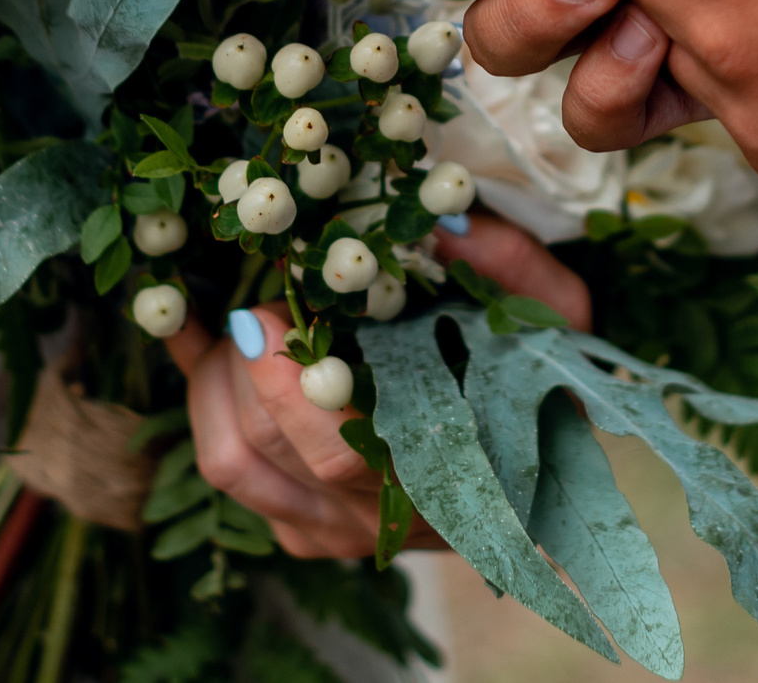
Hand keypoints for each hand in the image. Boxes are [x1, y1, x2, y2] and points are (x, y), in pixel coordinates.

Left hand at [164, 216, 592, 557]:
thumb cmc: (541, 381)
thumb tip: (445, 225)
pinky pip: (226, 467)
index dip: (285, 387)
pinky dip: (202, 396)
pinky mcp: (300, 529)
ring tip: (240, 325)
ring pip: (230, 463)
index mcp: (437, 474)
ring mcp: (331, 532)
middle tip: (253, 303)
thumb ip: (509, 266)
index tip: (270, 313)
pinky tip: (202, 339)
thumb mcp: (556, 315)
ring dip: (215, 383)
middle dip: (241, 365)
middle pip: (265, 450)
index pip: (334, 454)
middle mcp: (375, 520)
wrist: (539, 463)